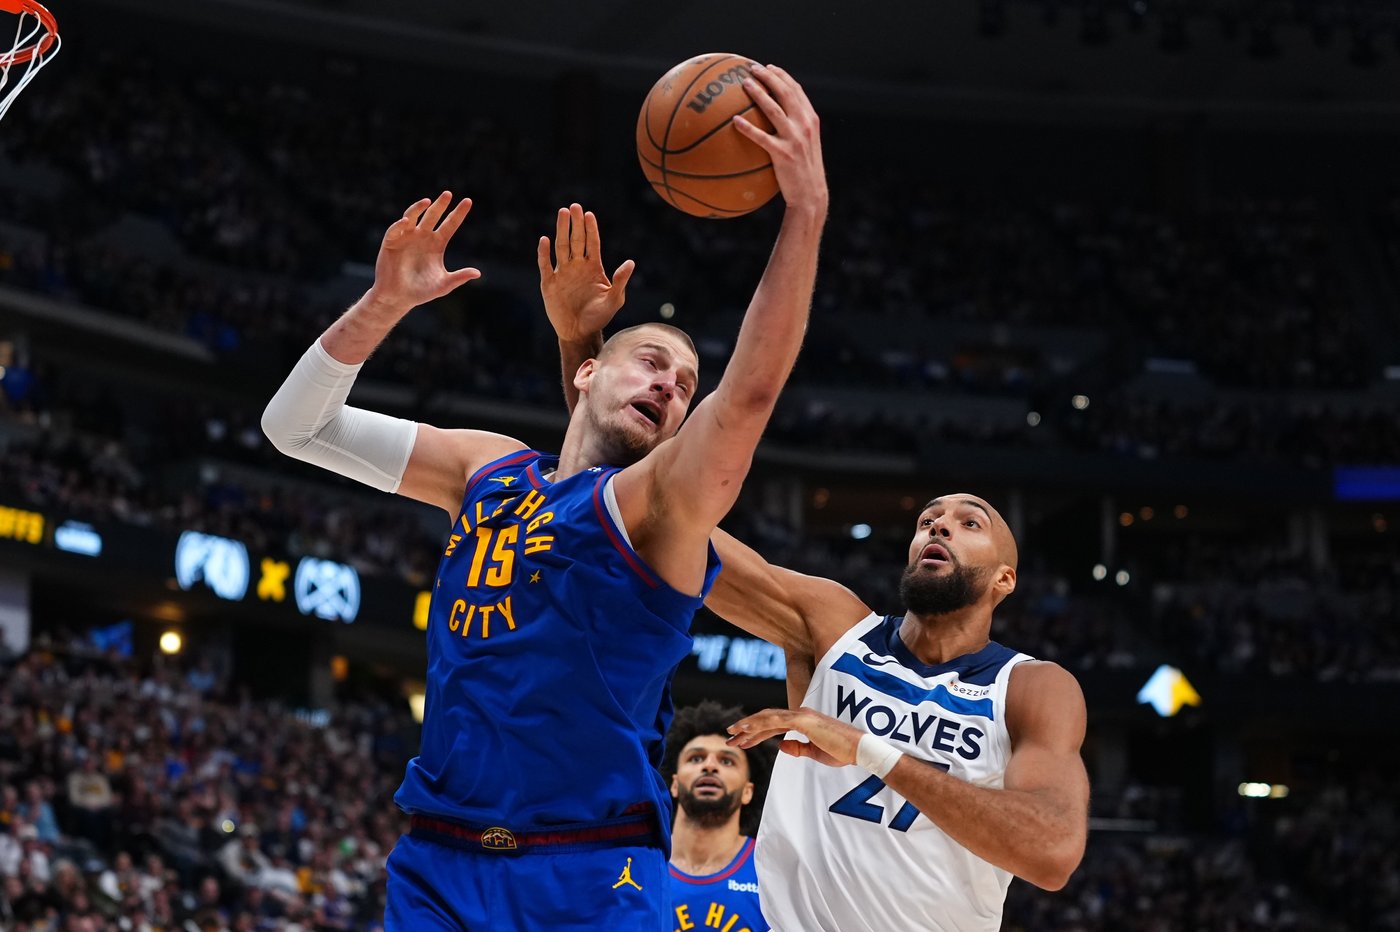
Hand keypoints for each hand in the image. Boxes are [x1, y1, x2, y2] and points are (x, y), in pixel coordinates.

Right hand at [367, 193, 479, 311]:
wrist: (399, 298)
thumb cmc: (421, 291)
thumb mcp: (443, 285)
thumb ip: (459, 278)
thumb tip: (478, 273)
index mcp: (437, 244)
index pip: (450, 225)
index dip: (458, 213)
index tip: (468, 201)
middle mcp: (422, 237)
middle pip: (433, 215)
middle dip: (440, 205)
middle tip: (448, 193)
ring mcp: (406, 237)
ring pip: (413, 216)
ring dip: (418, 208)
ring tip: (427, 201)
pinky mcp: (391, 242)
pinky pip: (395, 230)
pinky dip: (399, 225)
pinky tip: (406, 221)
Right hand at [537, 204, 635, 343]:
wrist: (579, 332)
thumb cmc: (599, 317)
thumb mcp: (614, 300)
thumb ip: (620, 281)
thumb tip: (630, 263)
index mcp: (593, 267)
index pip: (592, 243)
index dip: (591, 229)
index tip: (589, 214)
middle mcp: (577, 266)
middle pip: (576, 240)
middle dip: (575, 223)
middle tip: (574, 206)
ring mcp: (563, 273)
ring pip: (561, 247)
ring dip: (561, 230)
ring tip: (562, 214)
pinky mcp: (549, 283)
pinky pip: (546, 265)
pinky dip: (544, 253)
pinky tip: (544, 240)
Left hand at [728, 706, 861, 767]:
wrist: (859, 750)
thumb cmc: (842, 751)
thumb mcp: (815, 752)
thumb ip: (798, 748)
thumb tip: (781, 746)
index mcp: (803, 720)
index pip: (774, 724)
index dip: (756, 731)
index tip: (742, 740)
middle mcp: (800, 714)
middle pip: (767, 718)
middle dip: (746, 727)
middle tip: (729, 735)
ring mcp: (802, 715)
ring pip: (768, 717)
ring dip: (748, 725)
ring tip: (732, 732)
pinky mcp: (804, 721)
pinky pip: (777, 721)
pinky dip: (760, 724)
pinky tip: (747, 731)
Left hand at [733, 65, 827, 214]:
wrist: (810, 194)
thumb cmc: (803, 171)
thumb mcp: (806, 145)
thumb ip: (795, 128)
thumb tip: (775, 118)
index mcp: (810, 120)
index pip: (797, 91)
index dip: (782, 76)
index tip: (769, 67)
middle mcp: (804, 125)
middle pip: (786, 93)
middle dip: (769, 77)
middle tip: (752, 68)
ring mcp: (795, 139)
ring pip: (774, 109)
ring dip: (758, 93)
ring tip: (744, 84)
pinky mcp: (783, 154)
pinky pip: (761, 137)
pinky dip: (748, 128)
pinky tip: (735, 120)